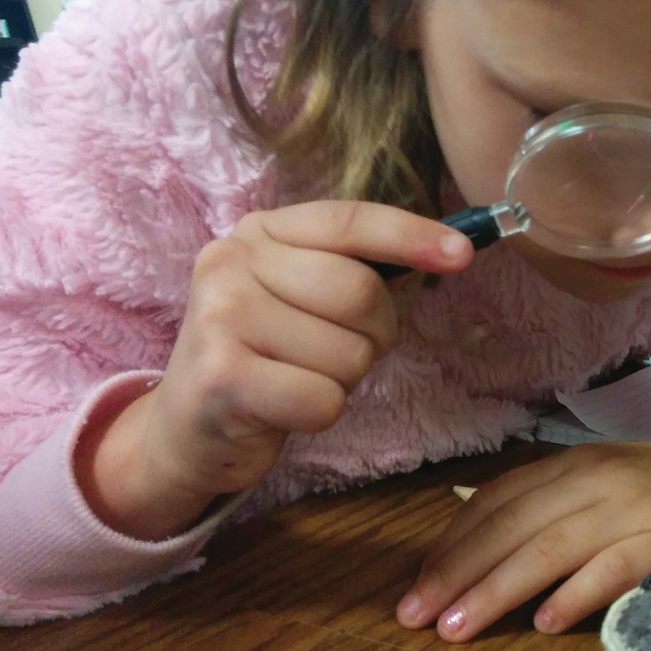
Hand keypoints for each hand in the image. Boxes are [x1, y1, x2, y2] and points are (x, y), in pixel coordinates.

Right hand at [76, 200, 473, 539]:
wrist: (187, 429)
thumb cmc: (266, 356)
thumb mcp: (299, 294)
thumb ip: (356, 267)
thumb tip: (452, 249)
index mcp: (260, 231)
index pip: (350, 221)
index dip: (412, 236)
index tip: (463, 255)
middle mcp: (232, 261)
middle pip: (359, 293)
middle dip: (373, 336)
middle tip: (337, 352)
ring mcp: (220, 317)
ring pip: (348, 354)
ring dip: (341, 380)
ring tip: (297, 377)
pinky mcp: (221, 377)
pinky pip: (323, 399)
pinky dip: (319, 413)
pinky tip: (282, 408)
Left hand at [396, 432, 650, 639]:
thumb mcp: (604, 482)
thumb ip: (552, 506)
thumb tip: (482, 547)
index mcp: (573, 466)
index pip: (497, 501)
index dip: (452, 543)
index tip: (417, 585)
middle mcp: (596, 480)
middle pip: (513, 526)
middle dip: (458, 572)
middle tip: (415, 615)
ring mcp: (635, 508)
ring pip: (552, 547)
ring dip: (498, 588)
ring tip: (459, 627)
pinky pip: (616, 567)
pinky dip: (577, 593)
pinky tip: (545, 622)